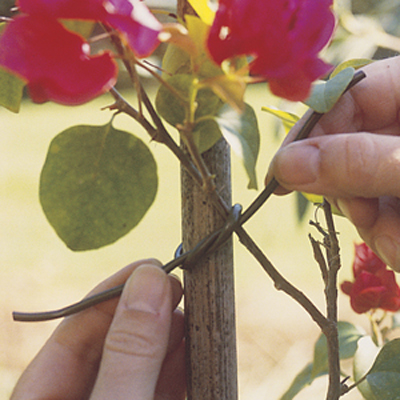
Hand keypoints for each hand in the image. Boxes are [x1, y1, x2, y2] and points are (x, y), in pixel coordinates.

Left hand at [11, 259, 185, 399]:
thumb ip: (128, 352)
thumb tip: (149, 279)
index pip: (74, 331)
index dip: (113, 292)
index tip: (150, 266)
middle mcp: (80, 398)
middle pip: (111, 342)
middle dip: (146, 309)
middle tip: (175, 284)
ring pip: (140, 362)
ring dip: (167, 334)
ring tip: (191, 309)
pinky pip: (161, 386)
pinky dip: (179, 365)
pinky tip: (194, 344)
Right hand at [267, 56, 399, 270]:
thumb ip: (357, 161)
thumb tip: (284, 165)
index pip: (346, 94)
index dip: (310, 132)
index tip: (281, 173)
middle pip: (346, 147)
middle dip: (348, 191)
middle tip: (364, 215)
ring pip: (360, 187)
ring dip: (373, 225)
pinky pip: (378, 212)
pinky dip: (387, 236)